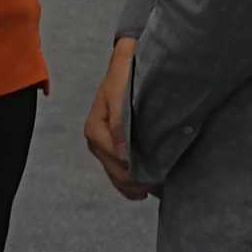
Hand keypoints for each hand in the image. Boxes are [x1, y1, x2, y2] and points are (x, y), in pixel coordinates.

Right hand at [83, 39, 151, 200]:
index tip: (151, 175)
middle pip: (113, 170)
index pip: (112, 157)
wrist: (129, 62)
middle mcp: (97, 140)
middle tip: (156, 185)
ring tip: (153, 190)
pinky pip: (119, 170)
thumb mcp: (119, 91)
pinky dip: (131, 182)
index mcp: (95, 128)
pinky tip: (146, 189)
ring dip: (132, 185)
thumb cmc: (125, 75)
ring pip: (116, 174)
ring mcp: (105, 145)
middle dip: (133, 181)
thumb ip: (119, 121)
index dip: (130, 170)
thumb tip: (123, 154)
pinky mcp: (114, 146)